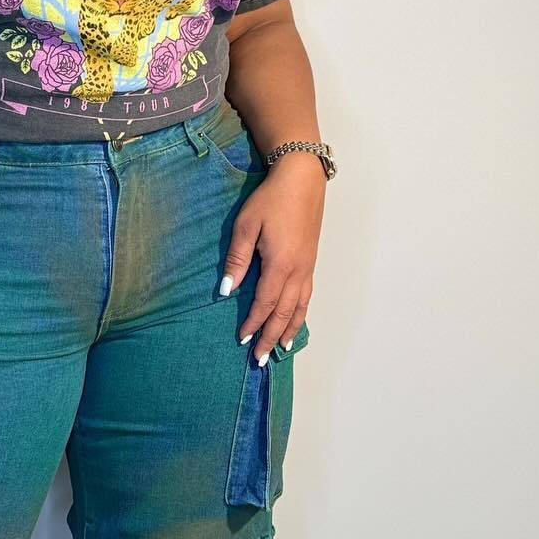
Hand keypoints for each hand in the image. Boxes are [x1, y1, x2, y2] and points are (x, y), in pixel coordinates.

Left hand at [218, 151, 325, 362]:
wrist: (301, 179)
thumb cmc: (270, 200)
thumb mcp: (245, 226)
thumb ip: (236, 260)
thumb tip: (227, 290)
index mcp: (280, 264)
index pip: (264, 303)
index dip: (254, 324)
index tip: (242, 339)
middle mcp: (298, 271)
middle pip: (284, 313)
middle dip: (271, 337)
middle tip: (260, 359)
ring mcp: (308, 267)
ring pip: (300, 308)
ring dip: (289, 330)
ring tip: (281, 350)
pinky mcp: (311, 261)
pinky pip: (307, 296)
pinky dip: (301, 314)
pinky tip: (295, 320)